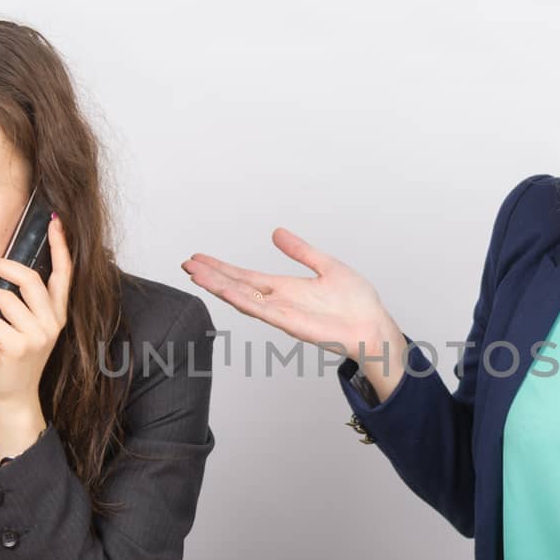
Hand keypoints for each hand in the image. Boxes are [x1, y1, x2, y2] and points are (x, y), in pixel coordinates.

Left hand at [0, 214, 71, 455]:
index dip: (60, 245)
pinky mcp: (16, 348)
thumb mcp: (26, 328)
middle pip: (28, 277)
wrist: (13, 399)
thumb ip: (23, 303)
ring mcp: (37, 336)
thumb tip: (2, 271)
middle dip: (0, 266)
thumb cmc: (14, 361)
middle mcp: (52, 323)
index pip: (64, 273)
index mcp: (57, 314)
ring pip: (3, 297)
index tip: (54, 222)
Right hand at [182, 229, 407, 398]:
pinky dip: (244, 301)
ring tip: (195, 274)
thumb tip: (277, 233)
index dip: (221, 268)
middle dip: (211, 276)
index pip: (245, 276)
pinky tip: (227, 292)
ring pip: (243, 299)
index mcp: (284, 288)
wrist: (373, 326)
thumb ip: (300, 251)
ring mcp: (283, 314)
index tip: (198, 259)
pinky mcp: (292, 324)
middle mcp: (278, 301)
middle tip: (186, 264)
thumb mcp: (326, 265)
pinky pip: (263, 312)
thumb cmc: (356, 303)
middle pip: (237, 286)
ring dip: (219, 287)